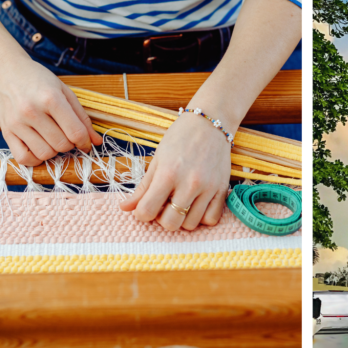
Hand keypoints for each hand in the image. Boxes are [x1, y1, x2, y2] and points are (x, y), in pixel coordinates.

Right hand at [0, 55, 102, 165]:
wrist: (6, 72)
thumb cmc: (39, 80)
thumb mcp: (65, 92)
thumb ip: (82, 118)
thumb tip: (97, 141)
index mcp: (51, 99)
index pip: (75, 132)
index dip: (86, 141)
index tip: (86, 141)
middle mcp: (32, 112)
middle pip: (61, 144)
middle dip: (71, 144)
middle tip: (68, 135)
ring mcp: (17, 123)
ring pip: (44, 153)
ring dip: (55, 151)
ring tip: (54, 139)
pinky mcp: (6, 132)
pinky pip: (23, 158)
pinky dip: (36, 159)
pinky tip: (40, 147)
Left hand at [120, 109, 231, 230]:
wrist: (210, 123)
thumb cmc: (180, 138)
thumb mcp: (157, 159)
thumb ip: (143, 187)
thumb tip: (125, 208)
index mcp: (168, 174)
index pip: (147, 211)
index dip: (142, 213)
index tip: (146, 205)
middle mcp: (190, 183)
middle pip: (170, 223)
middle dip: (162, 218)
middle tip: (165, 204)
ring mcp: (208, 187)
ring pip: (191, 224)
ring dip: (182, 218)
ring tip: (181, 203)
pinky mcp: (222, 188)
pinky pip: (212, 219)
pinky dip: (202, 217)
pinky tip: (197, 205)